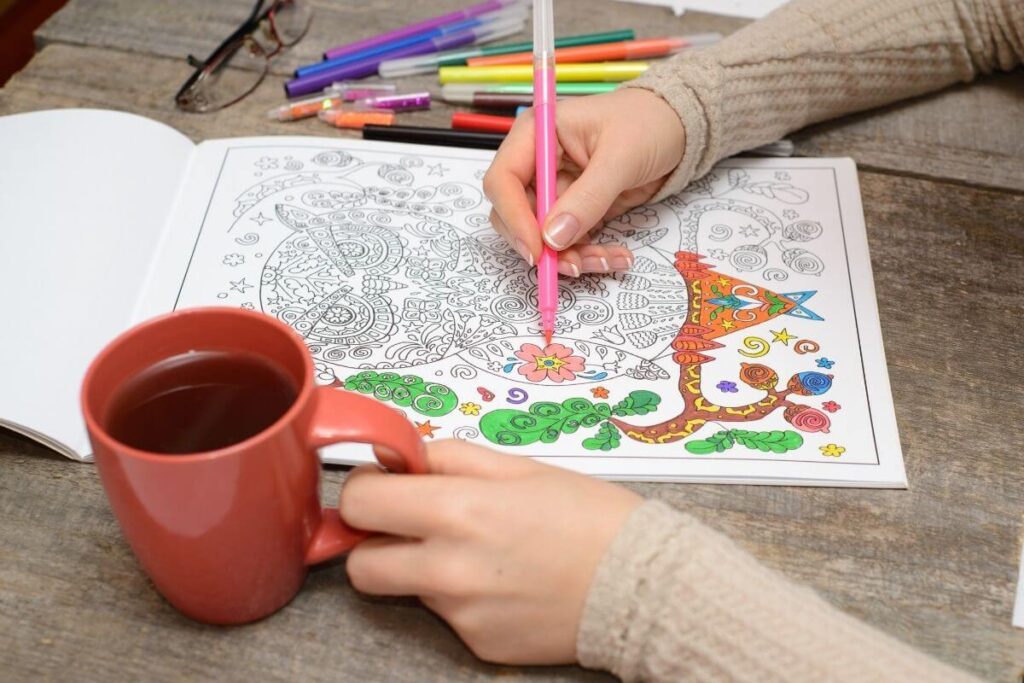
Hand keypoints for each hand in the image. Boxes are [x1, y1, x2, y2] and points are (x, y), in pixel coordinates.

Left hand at [340, 440, 642, 663]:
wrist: (646, 585)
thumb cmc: (589, 516)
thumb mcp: (518, 466)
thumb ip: (449, 458)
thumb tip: (400, 458)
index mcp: (458, 510)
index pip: (360, 504)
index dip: (366, 490)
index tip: (386, 486)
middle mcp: (450, 568)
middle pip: (361, 565)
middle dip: (375, 541)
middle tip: (409, 525)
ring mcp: (462, 614)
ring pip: (406, 589)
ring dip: (422, 568)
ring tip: (478, 553)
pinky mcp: (478, 644)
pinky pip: (447, 616)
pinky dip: (464, 598)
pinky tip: (506, 583)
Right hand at [483, 88, 684, 276]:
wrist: (678, 128)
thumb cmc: (647, 123)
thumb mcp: (620, 157)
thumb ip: (587, 198)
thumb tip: (553, 238)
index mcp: (536, 134)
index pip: (503, 180)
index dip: (513, 218)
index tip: (537, 249)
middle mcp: (537, 163)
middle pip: (515, 215)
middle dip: (541, 245)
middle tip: (572, 266)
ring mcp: (554, 189)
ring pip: (542, 237)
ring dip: (570, 257)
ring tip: (607, 260)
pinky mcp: (574, 210)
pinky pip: (568, 242)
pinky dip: (588, 255)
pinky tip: (616, 257)